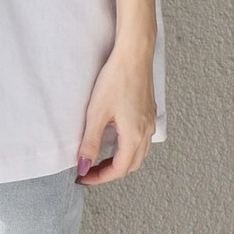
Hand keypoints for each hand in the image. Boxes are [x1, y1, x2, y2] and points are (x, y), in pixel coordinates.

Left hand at [76, 45, 156, 185]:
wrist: (134, 55)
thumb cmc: (116, 80)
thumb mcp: (97, 113)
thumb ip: (90, 143)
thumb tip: (83, 166)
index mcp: (134, 136)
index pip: (118, 169)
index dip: (100, 178)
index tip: (83, 177)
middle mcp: (146, 132)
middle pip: (130, 165)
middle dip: (110, 172)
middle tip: (89, 171)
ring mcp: (150, 122)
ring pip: (139, 154)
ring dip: (120, 162)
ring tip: (100, 159)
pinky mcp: (149, 112)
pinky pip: (142, 140)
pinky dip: (128, 149)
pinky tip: (115, 140)